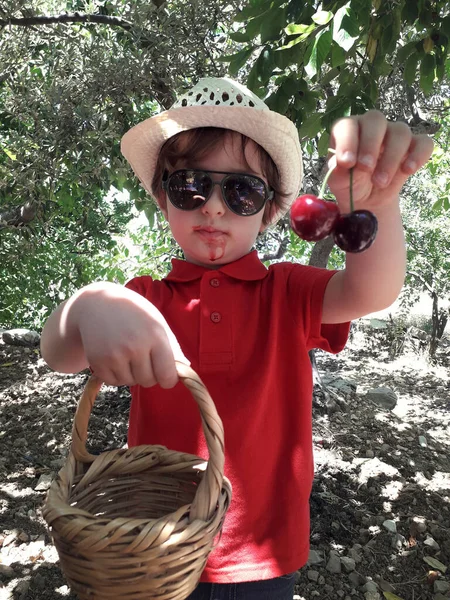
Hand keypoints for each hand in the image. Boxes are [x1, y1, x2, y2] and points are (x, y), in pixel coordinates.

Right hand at [73, 283, 188, 387]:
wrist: (96, 303)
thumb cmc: (133, 311)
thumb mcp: (156, 321)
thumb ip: (172, 346)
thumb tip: (186, 369)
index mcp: (155, 336)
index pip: (167, 375)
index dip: (168, 379)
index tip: (165, 375)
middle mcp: (135, 347)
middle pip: (149, 381)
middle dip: (148, 374)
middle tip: (142, 358)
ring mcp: (115, 355)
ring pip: (130, 382)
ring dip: (131, 374)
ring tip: (126, 354)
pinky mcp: (98, 361)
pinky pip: (113, 382)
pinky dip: (116, 374)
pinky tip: (114, 357)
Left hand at [327, 110, 433, 211]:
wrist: (367, 200)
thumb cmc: (350, 184)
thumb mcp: (339, 182)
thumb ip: (338, 172)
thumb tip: (341, 163)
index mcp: (349, 130)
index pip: (347, 125)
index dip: (347, 141)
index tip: (346, 162)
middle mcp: (372, 127)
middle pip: (376, 119)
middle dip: (370, 144)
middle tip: (366, 168)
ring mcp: (394, 134)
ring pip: (400, 132)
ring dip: (391, 158)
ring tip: (380, 182)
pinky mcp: (414, 146)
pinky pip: (423, 143)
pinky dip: (418, 155)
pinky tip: (408, 170)